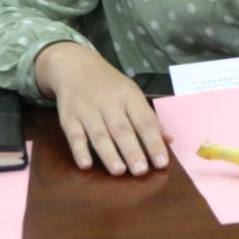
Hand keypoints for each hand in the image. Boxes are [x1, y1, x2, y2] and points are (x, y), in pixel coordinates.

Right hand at [35, 42, 170, 175]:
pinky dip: (79, 150)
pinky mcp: (68, 117)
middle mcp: (110, 103)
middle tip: (141, 171)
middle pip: (122, 129)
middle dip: (133, 151)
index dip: (154, 142)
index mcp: (130, 96)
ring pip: (99, 134)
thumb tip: (170, 141)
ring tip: (119, 171)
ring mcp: (88, 110)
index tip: (162, 163)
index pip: (145, 121)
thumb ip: (149, 118)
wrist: (76, 67)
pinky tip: (86, 165)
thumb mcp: (132, 94)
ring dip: (109, 154)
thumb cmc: (110, 86)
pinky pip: (74, 135)